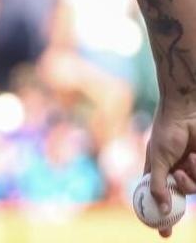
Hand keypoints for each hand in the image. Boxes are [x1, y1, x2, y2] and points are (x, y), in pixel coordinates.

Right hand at [145, 104, 195, 237]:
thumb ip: (159, 184)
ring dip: (188, 181)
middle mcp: (172, 172)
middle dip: (174, 211)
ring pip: (191, 190)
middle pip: (175, 199)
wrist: (186, 114)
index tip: (161, 231)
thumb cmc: (166, 133)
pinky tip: (194, 157)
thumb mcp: (158, 160)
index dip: (157, 213)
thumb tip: (162, 209)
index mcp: (156, 170)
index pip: (155, 195)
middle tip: (170, 227)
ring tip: (186, 164)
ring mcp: (188, 169)